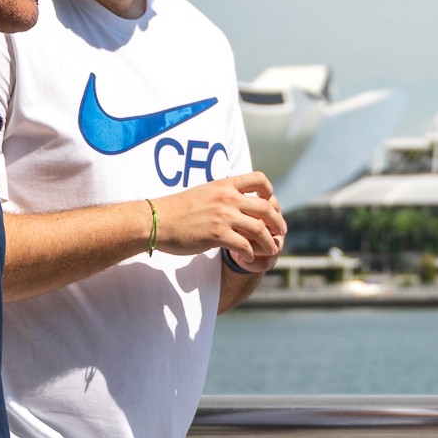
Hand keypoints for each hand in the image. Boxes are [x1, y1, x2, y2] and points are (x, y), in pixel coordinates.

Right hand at [156, 172, 284, 268]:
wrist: (156, 220)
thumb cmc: (176, 210)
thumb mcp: (203, 193)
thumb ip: (221, 195)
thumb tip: (234, 200)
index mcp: (224, 185)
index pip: (259, 179)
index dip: (270, 191)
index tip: (271, 203)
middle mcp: (227, 198)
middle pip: (266, 207)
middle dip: (278, 221)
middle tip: (281, 232)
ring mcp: (223, 216)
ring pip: (260, 228)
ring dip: (269, 242)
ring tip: (271, 249)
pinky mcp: (217, 235)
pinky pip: (245, 246)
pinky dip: (251, 254)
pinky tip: (249, 258)